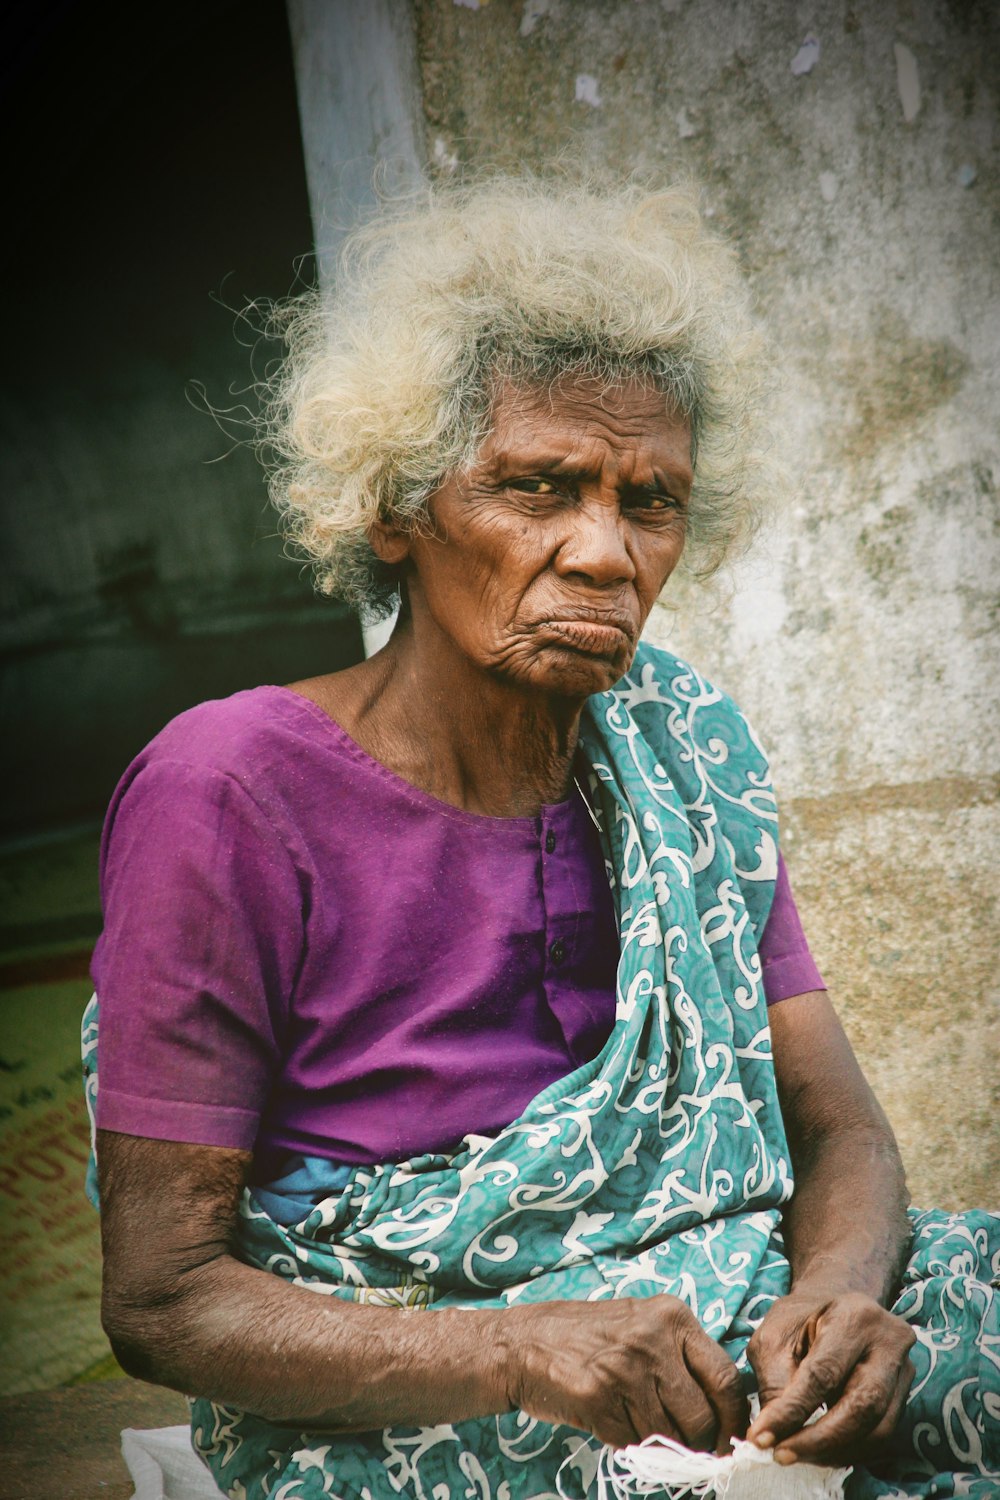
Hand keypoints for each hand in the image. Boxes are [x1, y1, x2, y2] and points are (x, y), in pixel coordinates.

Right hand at [499, 1295, 747, 1451]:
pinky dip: (626, 1441)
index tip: (728, 1438)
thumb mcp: (642, 1325)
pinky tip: (610, 1418)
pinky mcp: (597, 1397)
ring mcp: (624, 1368)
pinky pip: (632, 1441)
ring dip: (658, 1442)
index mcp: (672, 1315)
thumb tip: (723, 1413)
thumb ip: (681, 1358)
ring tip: (634, 1419)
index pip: (725, 1378)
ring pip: (668, 1434)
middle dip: (698, 1442)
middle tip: (688, 1448)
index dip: (733, 1418)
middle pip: (701, 1416)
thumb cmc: (589, 1336)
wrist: (523, 1342)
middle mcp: (652, 1338)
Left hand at [746, 1288, 915, 1464]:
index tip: (761, 1438)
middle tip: (782, 1455)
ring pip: (878, 1429)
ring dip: (834, 1452)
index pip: (824, 1373)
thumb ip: (774, 1384)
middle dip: (819, 1440)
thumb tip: (770, 1438)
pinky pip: (882, 1436)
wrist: (834, 1303)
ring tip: (797, 1454)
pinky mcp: (904, 1394)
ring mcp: (904, 1369)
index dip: (792, 1412)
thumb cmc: (798, 1320)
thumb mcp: (774, 1339)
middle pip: (863, 1406)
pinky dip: (848, 1450)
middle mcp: (889, 1341)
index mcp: (854, 1316)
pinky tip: (819, 1449)